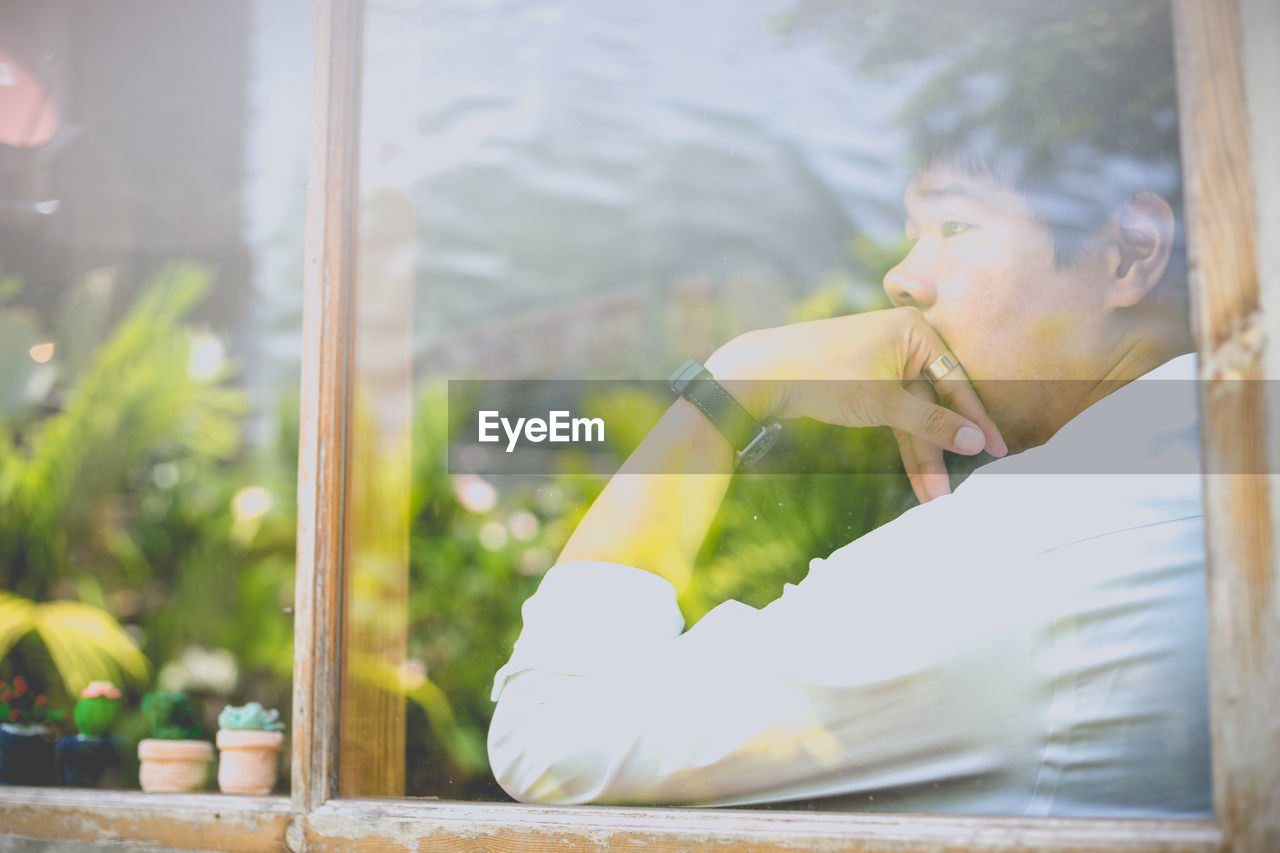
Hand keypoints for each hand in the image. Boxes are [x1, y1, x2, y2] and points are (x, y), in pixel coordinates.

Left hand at [705, 307, 1006, 496]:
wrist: (761, 372)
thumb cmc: (824, 375)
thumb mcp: (884, 403)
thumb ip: (932, 423)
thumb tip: (976, 441)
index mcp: (915, 330)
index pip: (956, 381)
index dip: (976, 420)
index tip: (998, 449)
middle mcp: (904, 341)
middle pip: (935, 402)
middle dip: (943, 448)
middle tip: (957, 488)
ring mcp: (884, 362)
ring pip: (913, 414)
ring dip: (922, 455)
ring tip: (935, 496)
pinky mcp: (866, 382)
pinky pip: (895, 415)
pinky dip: (903, 442)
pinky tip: (918, 476)